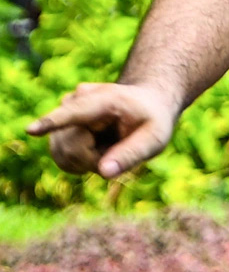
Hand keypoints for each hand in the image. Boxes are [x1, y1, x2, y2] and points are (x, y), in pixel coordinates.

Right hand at [27, 82, 179, 178]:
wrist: (145, 105)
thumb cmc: (152, 120)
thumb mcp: (154, 138)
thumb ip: (131, 154)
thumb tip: (104, 172)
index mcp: (103, 99)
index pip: (73, 114)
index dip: (50, 124)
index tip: (31, 130)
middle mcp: (75, 101)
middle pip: (71, 149)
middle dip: (94, 160)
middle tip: (119, 148)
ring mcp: (64, 113)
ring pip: (64, 155)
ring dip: (88, 161)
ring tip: (110, 145)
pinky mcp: (58, 127)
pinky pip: (62, 157)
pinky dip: (81, 161)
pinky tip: (97, 148)